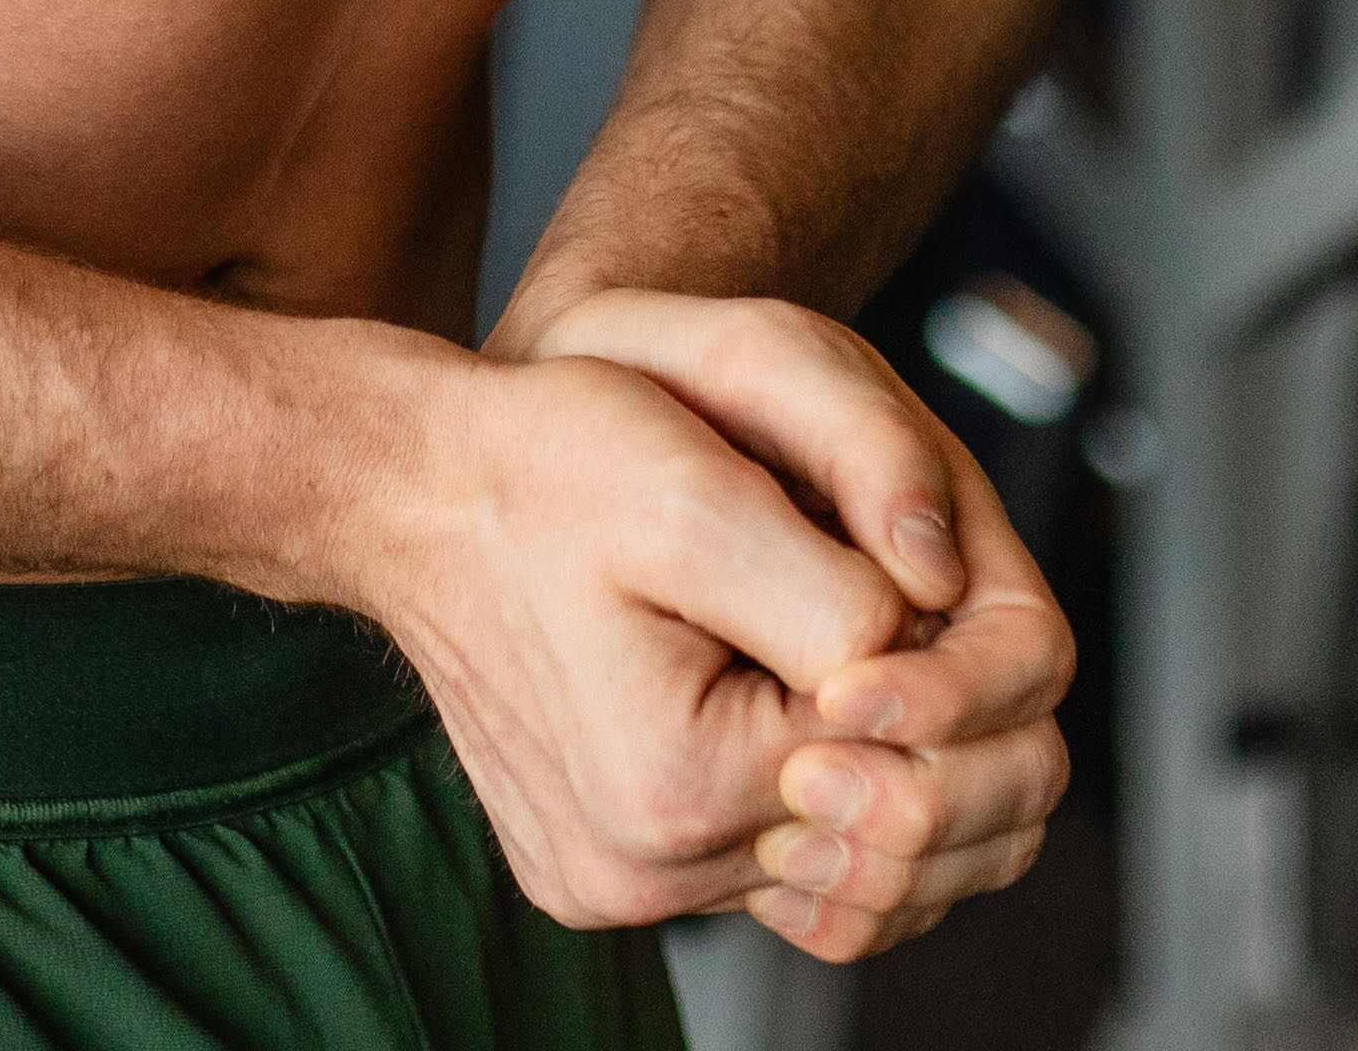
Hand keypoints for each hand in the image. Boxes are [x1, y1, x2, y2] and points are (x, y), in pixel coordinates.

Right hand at [508, 287, 1073, 965]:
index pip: (913, 761)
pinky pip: (769, 868)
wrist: (413, 496)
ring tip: (841, 644)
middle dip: (928, 721)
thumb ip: (838, 591)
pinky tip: (793, 704)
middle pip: (890, 835)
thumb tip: (926, 658)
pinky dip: (812, 795)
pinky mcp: (611, 875)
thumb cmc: (544, 468)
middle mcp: (647, 875)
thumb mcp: (696, 486)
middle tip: (897, 608)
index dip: (944, 661)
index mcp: (679, 790)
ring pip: (844, 863)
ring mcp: (624, 888)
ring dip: (876, 759)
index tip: (895, 571)